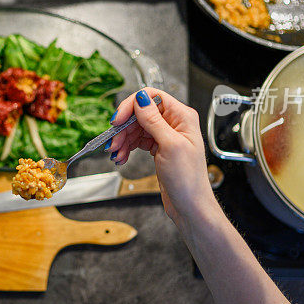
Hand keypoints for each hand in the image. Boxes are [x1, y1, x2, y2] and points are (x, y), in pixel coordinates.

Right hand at [107, 87, 215, 224]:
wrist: (190, 206)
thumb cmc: (188, 180)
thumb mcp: (170, 146)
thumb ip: (154, 121)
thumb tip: (141, 99)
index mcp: (182, 116)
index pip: (152, 97)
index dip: (132, 105)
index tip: (118, 120)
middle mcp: (174, 123)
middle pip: (140, 113)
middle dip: (124, 127)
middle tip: (114, 142)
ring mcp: (165, 135)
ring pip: (136, 127)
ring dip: (123, 140)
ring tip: (116, 154)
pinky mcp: (158, 147)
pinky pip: (137, 140)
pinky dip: (127, 147)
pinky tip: (122, 157)